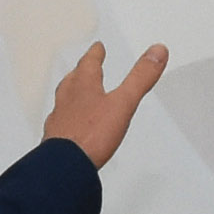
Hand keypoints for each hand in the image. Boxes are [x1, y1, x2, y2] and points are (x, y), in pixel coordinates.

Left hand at [42, 42, 167, 166]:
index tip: (97, 47)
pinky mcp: (56, 140)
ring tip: (76, 95)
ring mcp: (59, 120)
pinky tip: (72, 128)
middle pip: (72, 80)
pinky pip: (60, 124)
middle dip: (80, 72)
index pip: (89, 63)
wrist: (64, 165)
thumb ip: (140, 78)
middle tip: (83, 67)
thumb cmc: (90, 134)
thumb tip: (157, 51)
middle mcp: (67, 100)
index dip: (95, 54)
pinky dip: (66, 120)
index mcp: (83, 86)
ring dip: (71, 94)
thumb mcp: (123, 103)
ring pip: (63, 101)